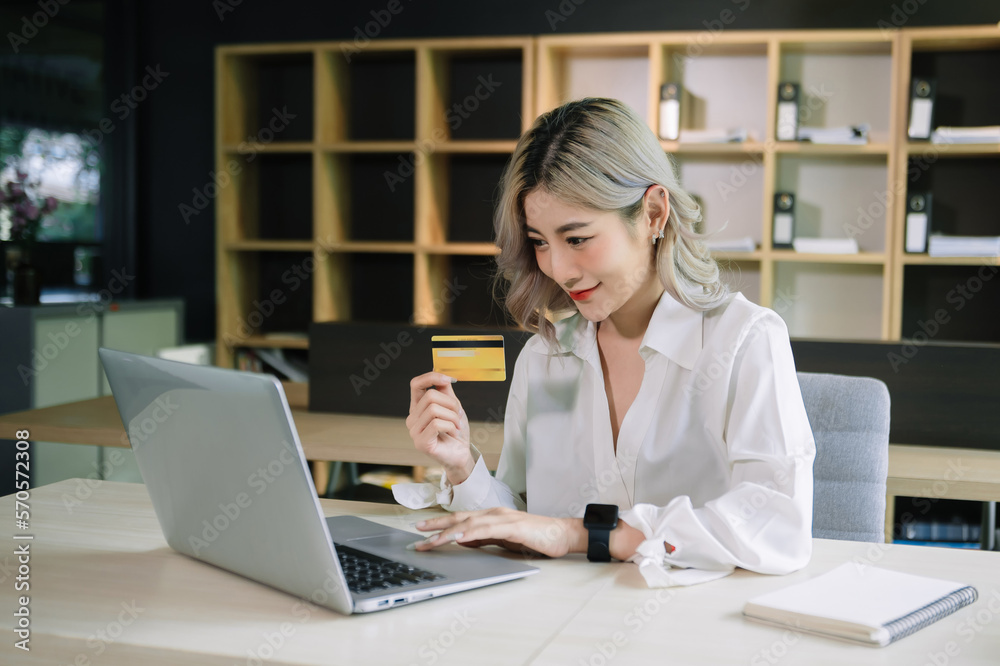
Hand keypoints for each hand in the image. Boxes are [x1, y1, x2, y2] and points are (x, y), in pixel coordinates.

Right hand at [406, 372, 473, 484]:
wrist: (461, 454)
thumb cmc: (456, 432)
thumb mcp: (452, 407)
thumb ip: (445, 391)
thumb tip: (439, 371)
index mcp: (418, 408)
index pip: (415, 384)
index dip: (431, 377)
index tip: (448, 380)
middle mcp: (412, 418)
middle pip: (430, 396)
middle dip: (451, 403)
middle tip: (458, 415)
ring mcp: (414, 431)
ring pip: (434, 409)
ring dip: (453, 417)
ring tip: (456, 426)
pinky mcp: (421, 443)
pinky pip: (437, 424)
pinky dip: (451, 427)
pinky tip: (453, 434)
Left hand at [411, 508, 586, 557]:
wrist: (562, 535)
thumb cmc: (536, 537)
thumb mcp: (503, 540)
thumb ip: (484, 538)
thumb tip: (463, 540)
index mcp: (491, 516)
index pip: (460, 519)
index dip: (440, 523)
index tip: (422, 530)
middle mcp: (494, 513)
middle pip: (460, 518)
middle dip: (437, 525)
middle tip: (417, 532)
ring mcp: (504, 518)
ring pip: (470, 524)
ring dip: (449, 532)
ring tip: (432, 540)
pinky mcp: (513, 527)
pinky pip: (488, 530)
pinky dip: (472, 533)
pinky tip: (459, 538)